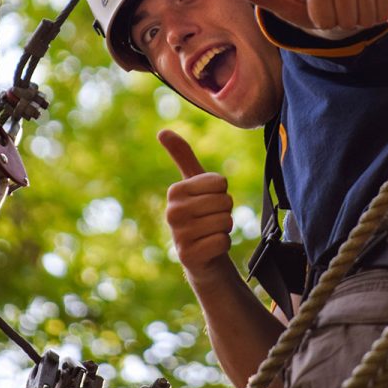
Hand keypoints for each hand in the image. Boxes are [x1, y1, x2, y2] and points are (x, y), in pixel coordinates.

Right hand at [158, 129, 234, 281]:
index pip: (220, 183)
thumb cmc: (200, 213)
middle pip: (224, 201)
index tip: (209, 202)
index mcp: (175, 191)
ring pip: (225, 221)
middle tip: (211, 220)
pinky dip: (223, 244)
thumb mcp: (193, 183)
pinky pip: (223, 241)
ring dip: (224, 228)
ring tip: (210, 232)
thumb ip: (182, 155)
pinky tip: (210, 248)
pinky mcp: (189, 256)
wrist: (202, 255)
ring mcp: (179, 235)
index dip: (222, 192)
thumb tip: (162, 131)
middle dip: (225, 211)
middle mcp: (172, 212)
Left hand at [230, 0, 387, 37]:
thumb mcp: (285, 3)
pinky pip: (383, 12)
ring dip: (356, 20)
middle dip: (339, 22)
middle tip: (333, 9)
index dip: (320, 21)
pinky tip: (363, 3)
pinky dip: (374, 16)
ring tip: (346, 7)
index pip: (324, 20)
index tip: (316, 9)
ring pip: (366, 18)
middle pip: (346, 20)